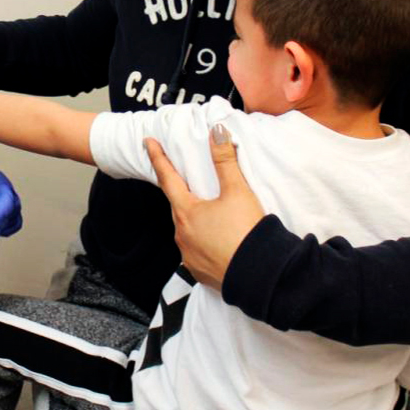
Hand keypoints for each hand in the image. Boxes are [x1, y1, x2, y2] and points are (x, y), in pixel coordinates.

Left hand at [145, 124, 263, 288]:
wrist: (260, 278)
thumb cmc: (246, 232)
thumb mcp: (237, 192)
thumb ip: (225, 161)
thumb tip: (217, 131)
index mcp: (186, 213)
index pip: (167, 178)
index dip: (158, 158)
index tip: (148, 142)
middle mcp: (182, 236)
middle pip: (178, 206)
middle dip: (181, 193)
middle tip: (187, 182)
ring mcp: (189, 257)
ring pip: (187, 231)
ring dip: (195, 220)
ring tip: (211, 214)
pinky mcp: (200, 273)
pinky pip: (197, 251)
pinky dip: (203, 242)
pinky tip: (216, 240)